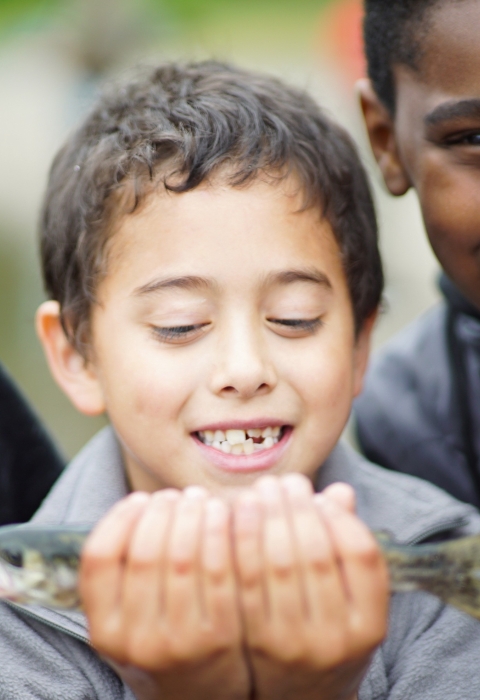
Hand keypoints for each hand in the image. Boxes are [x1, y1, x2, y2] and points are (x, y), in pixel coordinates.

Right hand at [80, 488, 249, 699]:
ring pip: (184, 555)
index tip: (139, 498)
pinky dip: (221, 532)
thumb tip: (135, 505)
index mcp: (105, 632)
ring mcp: (179, 642)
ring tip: (199, 498)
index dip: (120, 518)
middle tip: (175, 494)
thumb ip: (121, 576)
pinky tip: (222, 514)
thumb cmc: (162, 637)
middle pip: (145, 551)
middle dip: (163, 510)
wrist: (203, 693)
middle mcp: (136, 642)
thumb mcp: (126, 620)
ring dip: (194, 514)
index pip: (100, 557)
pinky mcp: (221, 636)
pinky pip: (220, 568)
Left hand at [233, 474, 388, 699]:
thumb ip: (346, 544)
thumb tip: (340, 491)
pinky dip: (236, 543)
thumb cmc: (326, 627)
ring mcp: (295, 646)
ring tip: (255, 493)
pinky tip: (232, 519)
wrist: (295, 695)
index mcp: (371, 623)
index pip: (360, 552)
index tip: (316, 492)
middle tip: (279, 482)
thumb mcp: (350, 597)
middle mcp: (337, 640)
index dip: (336, 514)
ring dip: (262, 517)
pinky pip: (243, 581)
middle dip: (293, 507)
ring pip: (276, 564)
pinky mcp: (254, 645)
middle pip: (314, 552)